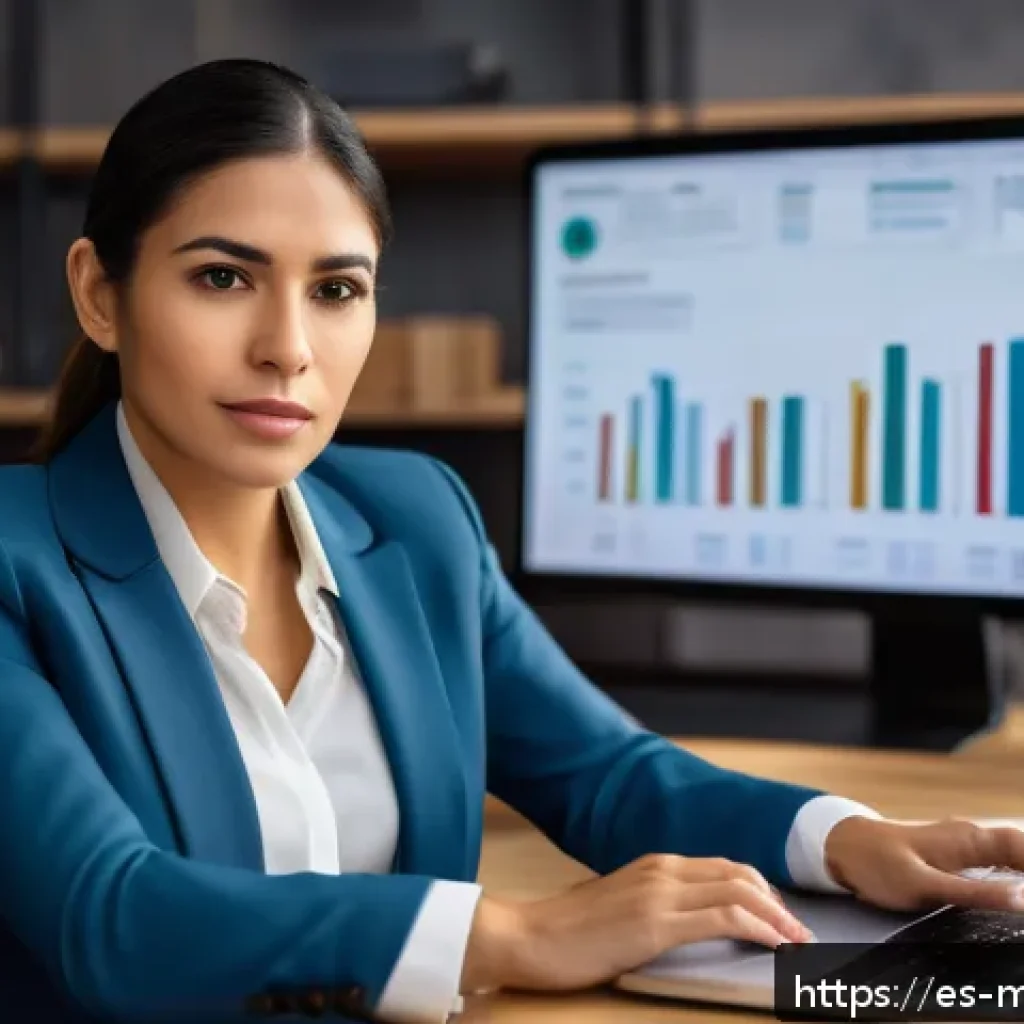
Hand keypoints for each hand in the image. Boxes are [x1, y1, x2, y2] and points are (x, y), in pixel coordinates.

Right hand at [460, 853, 814, 993]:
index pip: (722, 868)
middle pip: (739, 873)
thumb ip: (650, 907)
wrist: (526, 937)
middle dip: (777, 901)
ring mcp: (659, 892)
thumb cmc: (565, 932)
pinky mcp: (655, 922)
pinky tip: (776, 946)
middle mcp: (661, 870)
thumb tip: (681, 924)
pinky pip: (724, 918)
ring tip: (799, 943)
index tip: (781, 916)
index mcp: (653, 866)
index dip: (760, 890)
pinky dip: (760, 929)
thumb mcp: (616, 908)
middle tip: (799, 932)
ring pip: (739, 891)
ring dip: (778, 916)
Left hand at [824, 815, 1023, 911]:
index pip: (1021, 848)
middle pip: (1020, 849)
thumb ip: (974, 893)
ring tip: (1022, 902)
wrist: (843, 848)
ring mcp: (963, 843)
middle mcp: (970, 836)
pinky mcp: (955, 854)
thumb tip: (1023, 899)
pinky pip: (994, 860)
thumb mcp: (925, 885)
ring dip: (1022, 870)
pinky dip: (1011, 873)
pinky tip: (1013, 892)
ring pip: (1010, 853)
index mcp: (968, 839)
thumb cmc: (878, 864)